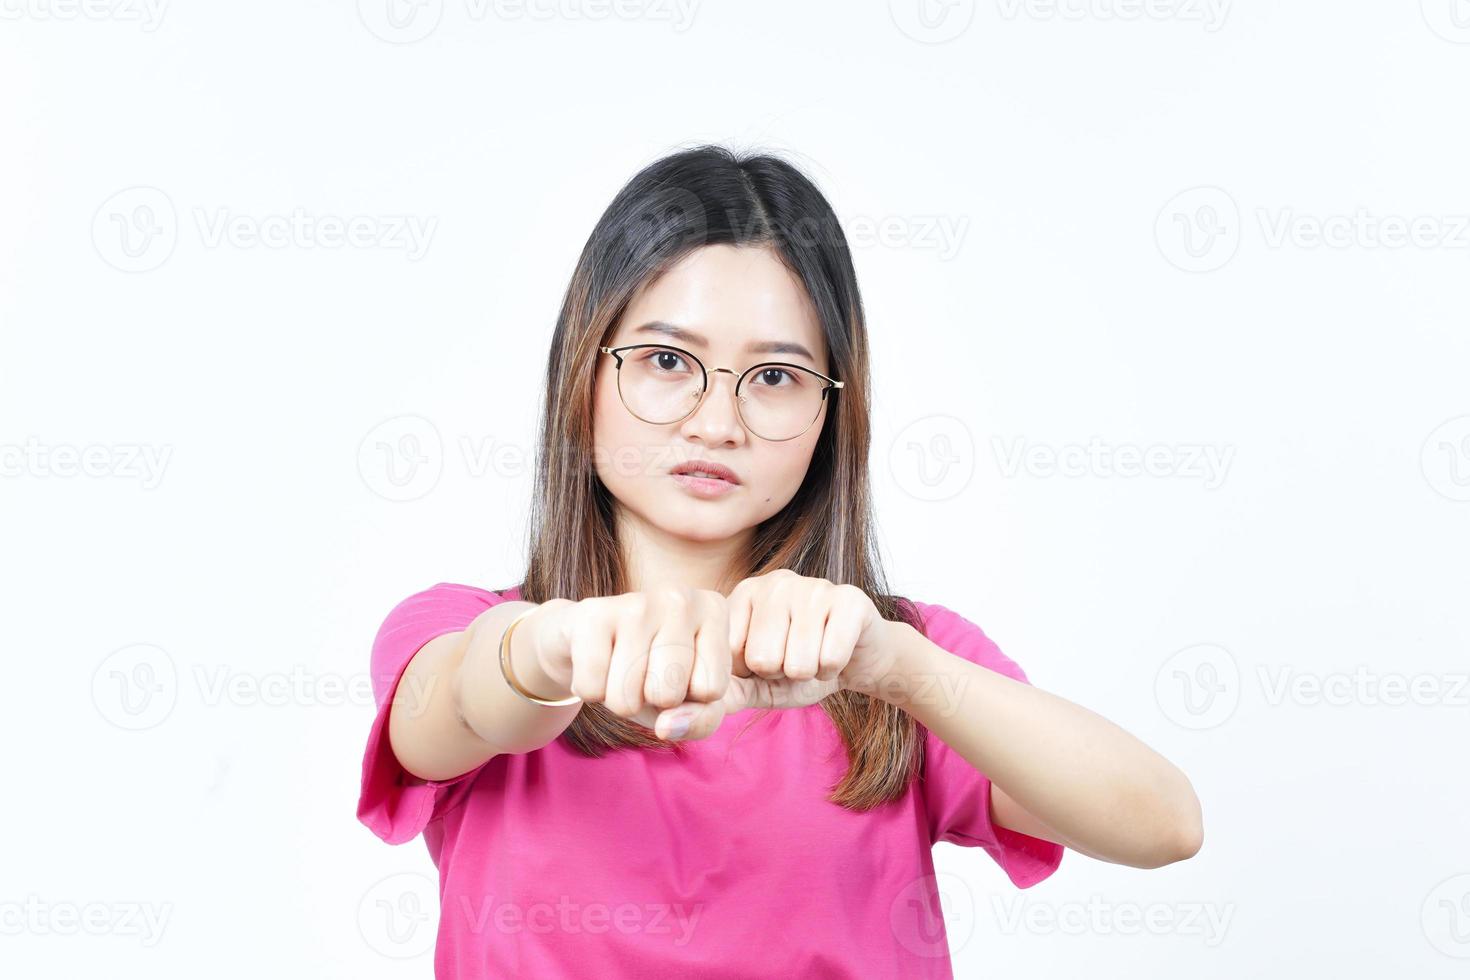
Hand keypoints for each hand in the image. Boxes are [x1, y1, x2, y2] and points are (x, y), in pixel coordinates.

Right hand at [519, 589, 734, 740]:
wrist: (590, 640)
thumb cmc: (654, 672)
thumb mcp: (693, 699)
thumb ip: (702, 719)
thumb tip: (666, 726)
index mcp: (714, 610)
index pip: (711, 689)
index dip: (690, 697)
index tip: (680, 673)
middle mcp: (680, 597)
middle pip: (668, 693)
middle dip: (652, 701)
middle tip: (645, 674)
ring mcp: (635, 602)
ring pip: (627, 697)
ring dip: (620, 699)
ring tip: (621, 668)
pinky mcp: (592, 614)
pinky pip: (592, 689)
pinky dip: (591, 691)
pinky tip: (598, 663)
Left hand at [722, 569, 896, 709]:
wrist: (859, 658)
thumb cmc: (800, 667)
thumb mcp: (758, 684)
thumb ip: (728, 692)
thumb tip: (691, 712)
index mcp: (744, 593)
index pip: (731, 656)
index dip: (753, 672)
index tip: (770, 658)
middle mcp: (775, 582)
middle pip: (763, 660)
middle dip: (782, 673)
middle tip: (797, 656)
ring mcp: (813, 586)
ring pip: (798, 663)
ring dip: (810, 673)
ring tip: (816, 654)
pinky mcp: (849, 599)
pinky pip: (830, 658)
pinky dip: (833, 669)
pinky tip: (837, 652)